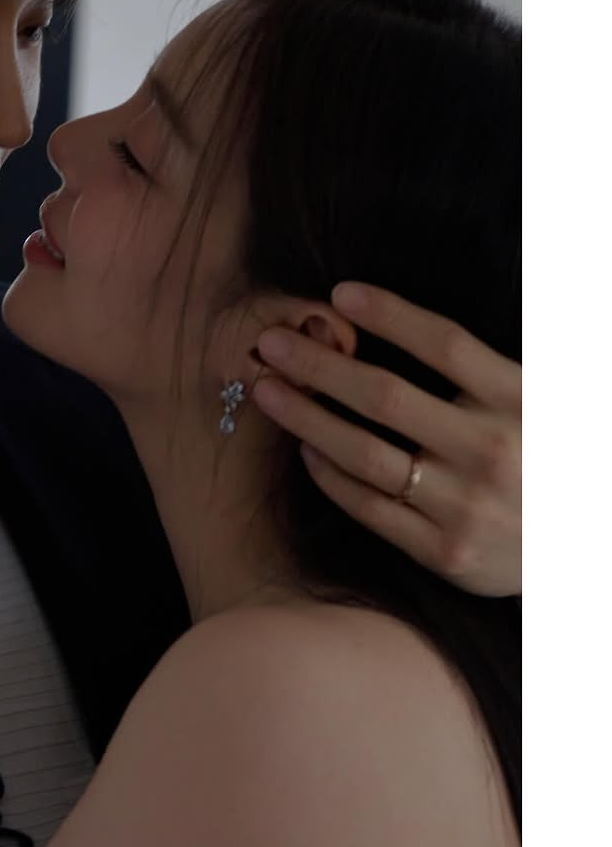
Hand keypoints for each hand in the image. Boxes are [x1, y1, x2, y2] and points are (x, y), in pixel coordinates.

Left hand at [251, 283, 520, 597]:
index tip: (340, 294)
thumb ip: (487, 371)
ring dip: (307, 418)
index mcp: (523, 403)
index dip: (389, 315)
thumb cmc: (550, 464)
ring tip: (267, 389)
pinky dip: (330, 476)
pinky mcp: (443, 552)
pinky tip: (304, 449)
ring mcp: (464, 506)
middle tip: (270, 343)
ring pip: (364, 454)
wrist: (585, 551)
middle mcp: (491, 451)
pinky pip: (369, 507)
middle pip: (386, 397)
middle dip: (319, 365)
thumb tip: (409, 325)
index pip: (445, 344)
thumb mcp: (542, 404)